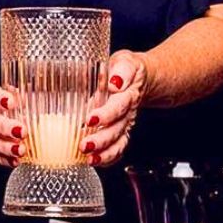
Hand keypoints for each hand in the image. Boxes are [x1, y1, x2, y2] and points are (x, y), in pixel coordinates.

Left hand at [82, 50, 146, 167]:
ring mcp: (124, 125)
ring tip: (90, 159)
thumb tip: (116, 81)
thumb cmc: (125, 69)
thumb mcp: (125, 61)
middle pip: (117, 130)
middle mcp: (127, 113)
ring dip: (104, 153)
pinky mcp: (119, 133)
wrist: (138, 79)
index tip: (90, 119)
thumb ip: (123, 69)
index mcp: (128, 94)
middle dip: (102, 140)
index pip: (119, 106)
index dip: (107, 114)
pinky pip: (116, 150)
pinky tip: (93, 162)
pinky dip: (106, 159)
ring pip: (118, 143)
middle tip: (85, 145)